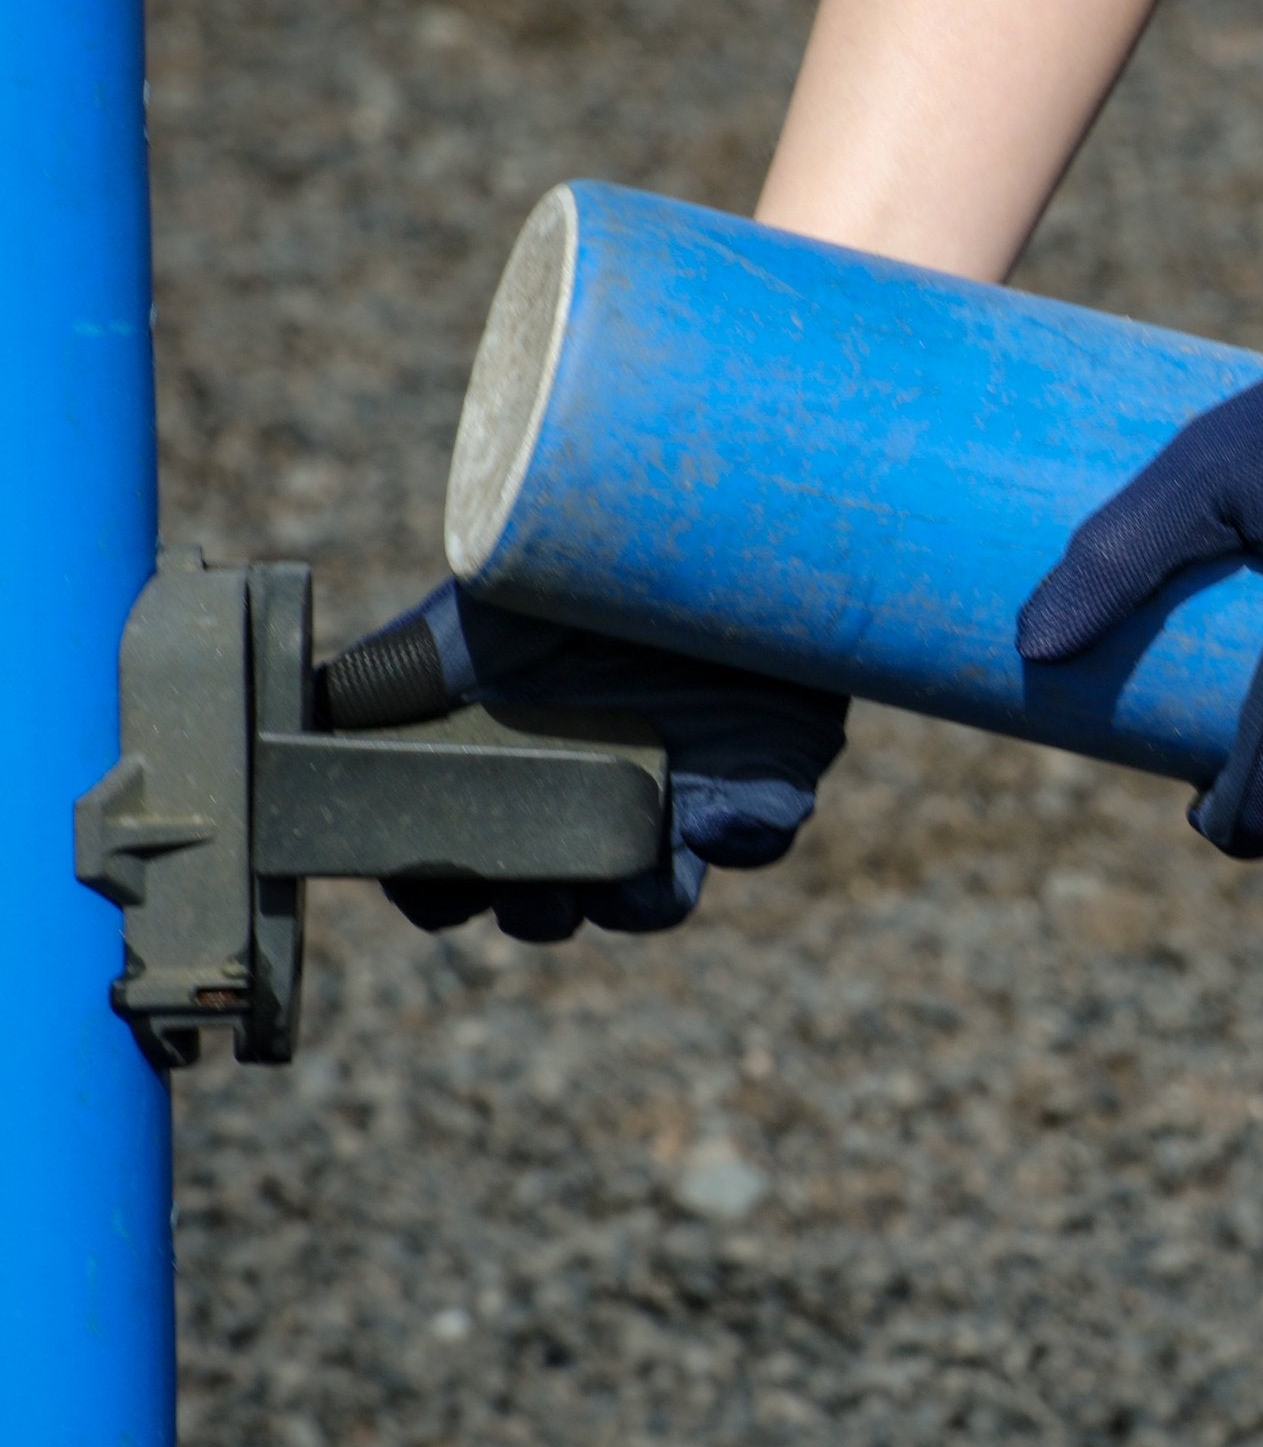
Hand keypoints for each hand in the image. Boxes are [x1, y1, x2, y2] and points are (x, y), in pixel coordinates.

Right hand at [319, 581, 848, 940]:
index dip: (439, 888)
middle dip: (538, 910)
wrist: (729, 535)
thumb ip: (414, 662)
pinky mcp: (759, 783)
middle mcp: (592, 798)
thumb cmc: (590, 570)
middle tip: (535, 896)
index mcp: (515, 769)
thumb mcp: (493, 604)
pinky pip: (753, 834)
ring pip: (653, 897)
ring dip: (634, 899)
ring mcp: (679, 803)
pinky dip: (740, 832)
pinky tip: (720, 814)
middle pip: (553, 901)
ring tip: (624, 877)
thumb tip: (320, 706)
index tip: (432, 886)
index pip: (460, 863)